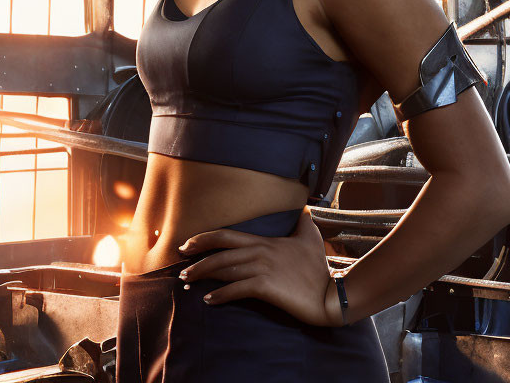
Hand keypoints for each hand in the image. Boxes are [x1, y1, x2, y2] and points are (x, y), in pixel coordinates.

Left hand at [177, 207, 344, 326]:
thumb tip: (304, 209)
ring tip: (188, 282)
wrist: (329, 294)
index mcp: (264, 241)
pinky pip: (236, 290)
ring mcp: (262, 269)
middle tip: (180, 267)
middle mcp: (259, 252)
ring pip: (224, 270)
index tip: (187, 244)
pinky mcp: (265, 287)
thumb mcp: (310, 237)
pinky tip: (209, 300)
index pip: (226, 235)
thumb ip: (302, 222)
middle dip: (196, 259)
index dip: (204, 238)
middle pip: (219, 253)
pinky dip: (220, 295)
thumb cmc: (317, 267)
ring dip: (203, 276)